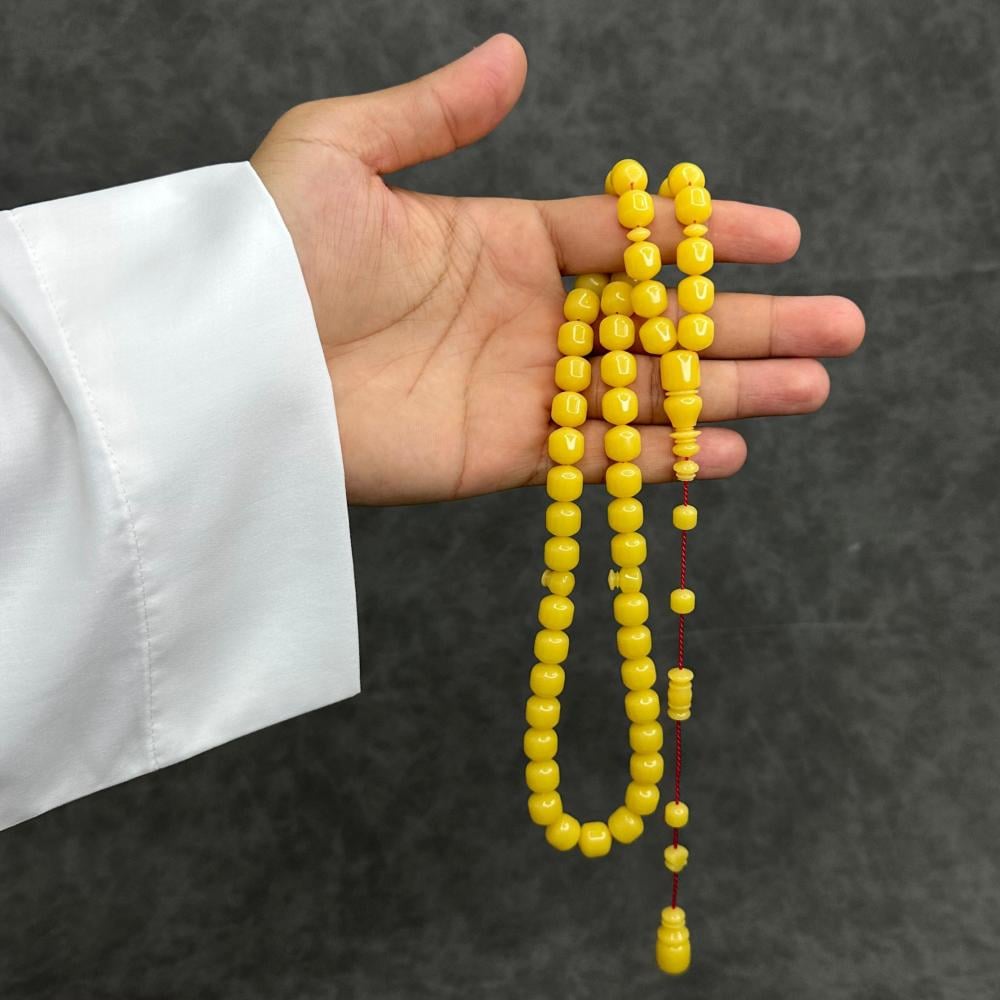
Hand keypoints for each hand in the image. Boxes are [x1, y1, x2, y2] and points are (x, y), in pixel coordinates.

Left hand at [250, 33, 863, 505]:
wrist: (225, 368)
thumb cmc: (270, 254)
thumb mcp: (343, 152)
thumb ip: (435, 112)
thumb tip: (514, 55)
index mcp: (502, 239)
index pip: (628, 240)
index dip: (705, 238)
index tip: (781, 237)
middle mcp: (524, 317)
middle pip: (659, 321)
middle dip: (749, 322)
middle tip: (840, 327)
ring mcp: (519, 391)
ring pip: (644, 393)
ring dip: (731, 391)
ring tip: (813, 385)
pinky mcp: (498, 457)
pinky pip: (597, 459)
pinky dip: (660, 459)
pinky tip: (725, 450)